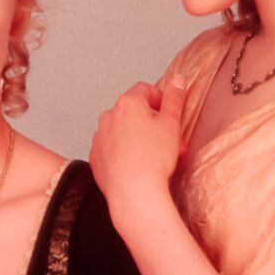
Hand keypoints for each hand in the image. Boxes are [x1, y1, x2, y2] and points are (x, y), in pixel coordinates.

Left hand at [90, 76, 188, 206]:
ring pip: (123, 131)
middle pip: (134, 111)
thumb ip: (175, 99)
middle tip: (168, 139)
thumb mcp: (171, 124)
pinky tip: (139, 165)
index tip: (169, 113)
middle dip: (152, 123)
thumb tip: (177, 81)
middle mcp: (109, 116)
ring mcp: (100, 137)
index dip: (161, 100)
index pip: (146, 90)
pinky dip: (125, 153)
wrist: (133, 193)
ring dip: (139, 138)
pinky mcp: (96, 157)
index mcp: (128, 103)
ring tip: (156, 156)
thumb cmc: (152, 160)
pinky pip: (113, 149)